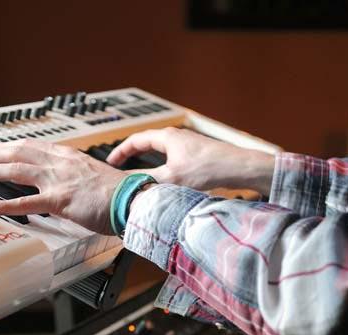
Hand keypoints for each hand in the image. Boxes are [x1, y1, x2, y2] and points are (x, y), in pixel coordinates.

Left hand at [0, 140, 126, 233]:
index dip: (7, 147)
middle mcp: (60, 163)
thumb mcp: (93, 175)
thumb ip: (74, 175)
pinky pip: (24, 202)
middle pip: (17, 153)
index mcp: (68, 156)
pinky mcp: (60, 200)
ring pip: (15, 171)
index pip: (30, 146)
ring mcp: (58, 180)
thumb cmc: (119, 192)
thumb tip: (65, 182)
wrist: (135, 199)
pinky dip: (2, 204)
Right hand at [107, 127, 275, 195]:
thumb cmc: (207, 169)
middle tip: (120, 167)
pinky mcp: (196, 154)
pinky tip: (164, 180)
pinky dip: (161, 166)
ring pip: (160, 152)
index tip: (110, 162)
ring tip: (139, 174)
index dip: (120, 151)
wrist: (238, 167)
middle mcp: (176, 137)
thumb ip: (145, 179)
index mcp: (166, 137)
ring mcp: (187, 145)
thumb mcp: (170, 177)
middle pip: (147, 144)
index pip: (135, 140)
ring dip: (147, 162)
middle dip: (132, 155)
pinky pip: (171, 158)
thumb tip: (124, 184)